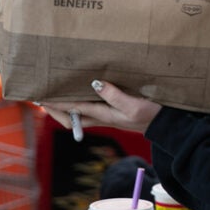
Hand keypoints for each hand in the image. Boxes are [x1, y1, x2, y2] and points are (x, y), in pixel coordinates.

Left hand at [40, 80, 161, 135]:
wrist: (166, 125)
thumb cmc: (152, 114)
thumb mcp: (134, 105)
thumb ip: (114, 95)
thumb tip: (94, 83)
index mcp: (104, 115)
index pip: (74, 109)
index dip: (57, 104)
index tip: (42, 97)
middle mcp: (103, 117)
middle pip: (71, 118)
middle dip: (55, 110)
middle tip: (42, 99)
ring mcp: (108, 116)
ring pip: (79, 115)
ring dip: (65, 108)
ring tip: (56, 97)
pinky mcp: (115, 113)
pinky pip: (90, 109)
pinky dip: (79, 103)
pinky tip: (80, 95)